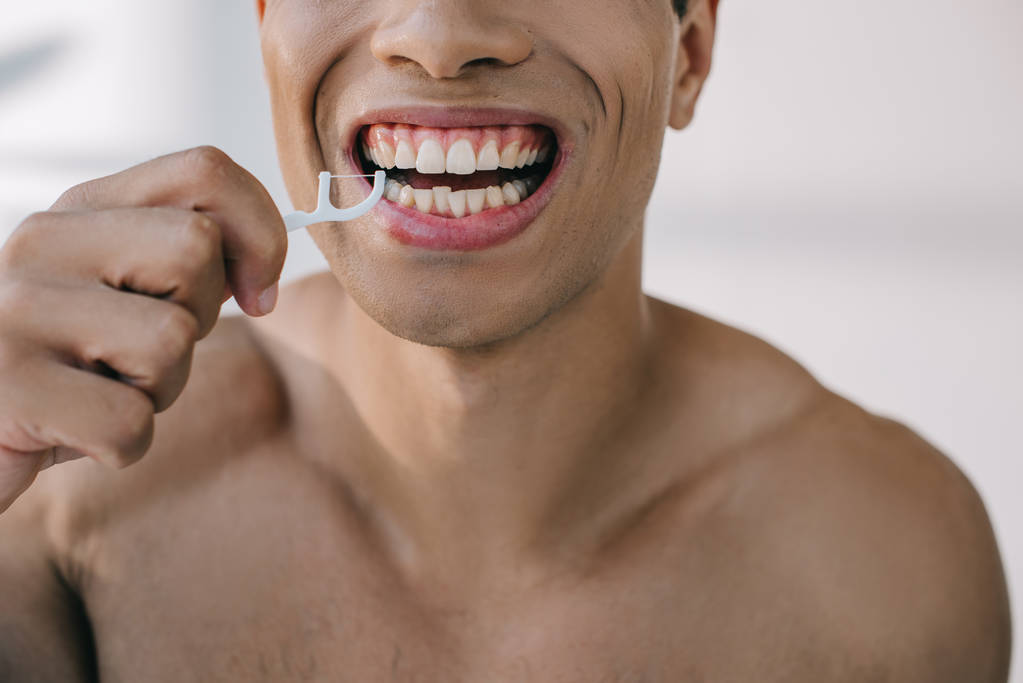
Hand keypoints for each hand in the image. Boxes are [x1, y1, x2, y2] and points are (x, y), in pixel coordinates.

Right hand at [0, 146, 286, 512]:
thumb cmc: (67, 370)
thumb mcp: (126, 298)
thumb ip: (185, 264)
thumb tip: (261, 265)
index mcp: (82, 210)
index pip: (205, 171)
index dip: (259, 234)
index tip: (255, 292)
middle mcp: (43, 241)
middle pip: (195, 249)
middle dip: (200, 319)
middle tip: (144, 354)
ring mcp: (17, 309)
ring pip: (171, 340)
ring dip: (160, 389)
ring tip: (102, 390)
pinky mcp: (8, 384)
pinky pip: (131, 422)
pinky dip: (124, 445)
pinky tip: (76, 434)